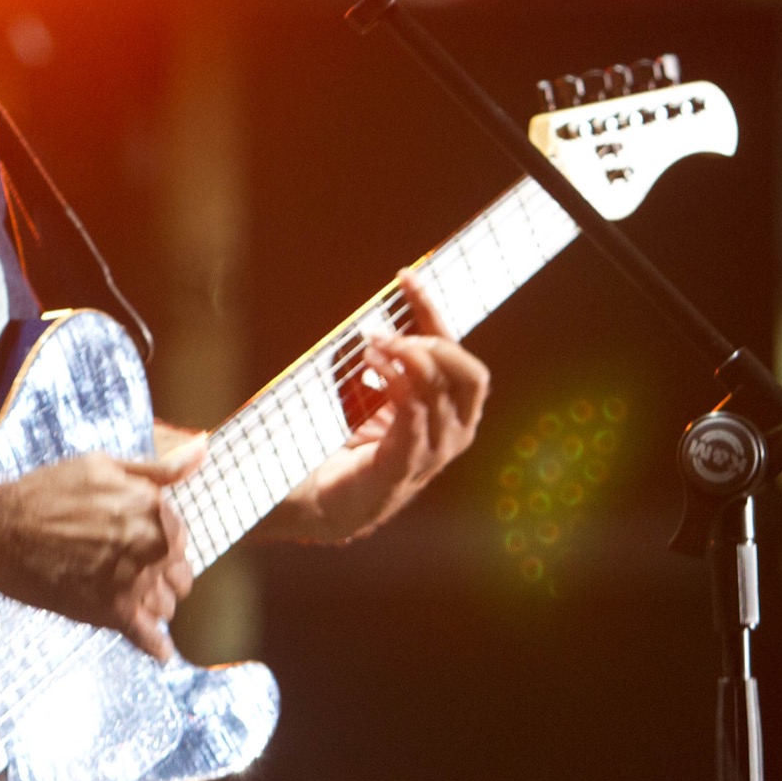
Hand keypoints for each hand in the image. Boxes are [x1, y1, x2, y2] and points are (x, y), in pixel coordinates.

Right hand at [0, 439, 203, 658]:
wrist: (1, 531)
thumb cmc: (48, 493)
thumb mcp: (104, 465)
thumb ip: (158, 468)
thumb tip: (203, 450)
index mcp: (155, 509)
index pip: (180, 538)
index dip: (158, 541)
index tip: (134, 543)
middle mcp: (153, 546)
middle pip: (179, 575)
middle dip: (159, 575)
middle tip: (127, 571)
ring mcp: (135, 582)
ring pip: (165, 607)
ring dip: (151, 605)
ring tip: (123, 597)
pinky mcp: (113, 613)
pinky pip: (151, 639)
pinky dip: (156, 646)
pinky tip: (157, 649)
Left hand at [273, 271, 489, 543]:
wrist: (310, 503)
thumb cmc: (342, 447)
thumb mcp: (367, 397)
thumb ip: (379, 367)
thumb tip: (373, 326)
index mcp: (449, 417)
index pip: (460, 359)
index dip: (434, 313)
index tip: (404, 276)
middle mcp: (449, 437)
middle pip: (470, 377)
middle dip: (436, 342)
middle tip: (392, 330)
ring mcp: (428, 458)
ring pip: (440, 395)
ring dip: (407, 359)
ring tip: (372, 344)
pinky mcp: (398, 472)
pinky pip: (414, 421)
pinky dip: (397, 386)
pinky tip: (373, 368)